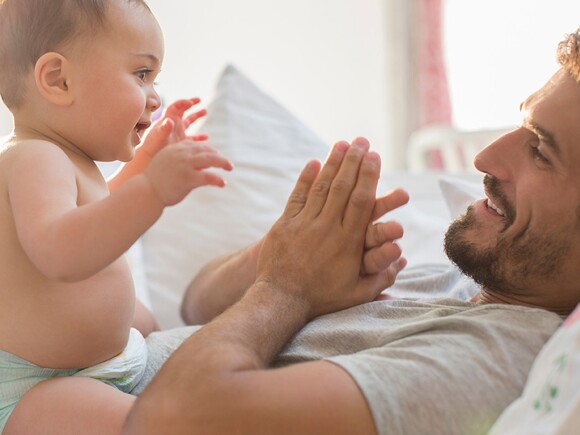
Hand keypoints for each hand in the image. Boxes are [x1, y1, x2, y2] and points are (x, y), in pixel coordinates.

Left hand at [139, 98, 207, 157]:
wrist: (150, 157)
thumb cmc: (152, 146)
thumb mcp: (159, 136)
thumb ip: (164, 128)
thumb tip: (170, 121)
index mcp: (167, 119)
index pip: (176, 107)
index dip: (183, 102)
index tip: (191, 102)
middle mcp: (173, 124)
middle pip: (183, 110)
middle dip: (191, 104)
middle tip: (199, 100)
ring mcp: (178, 132)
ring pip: (189, 121)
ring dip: (196, 116)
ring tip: (205, 111)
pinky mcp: (181, 142)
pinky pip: (192, 137)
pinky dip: (199, 136)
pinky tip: (206, 137)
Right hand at [144, 119, 232, 205]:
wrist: (146, 192)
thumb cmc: (156, 181)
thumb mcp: (167, 162)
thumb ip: (181, 160)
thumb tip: (195, 163)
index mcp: (176, 148)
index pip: (197, 145)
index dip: (210, 150)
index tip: (217, 156)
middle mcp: (181, 154)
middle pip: (207, 150)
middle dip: (219, 156)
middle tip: (228, 164)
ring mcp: (185, 165)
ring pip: (210, 159)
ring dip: (223, 163)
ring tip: (230, 168)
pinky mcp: (188, 178)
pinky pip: (208, 177)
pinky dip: (217, 179)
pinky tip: (223, 183)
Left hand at [255, 137, 404, 318]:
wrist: (280, 299)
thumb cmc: (321, 298)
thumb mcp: (356, 293)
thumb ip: (381, 276)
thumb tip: (403, 258)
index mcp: (348, 242)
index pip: (362, 201)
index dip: (369, 176)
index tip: (375, 156)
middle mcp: (327, 227)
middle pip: (343, 187)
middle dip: (354, 161)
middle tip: (362, 141)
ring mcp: (304, 223)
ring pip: (321, 187)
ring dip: (332, 163)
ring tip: (342, 144)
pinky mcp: (285, 224)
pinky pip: (297, 196)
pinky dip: (305, 178)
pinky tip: (314, 162)